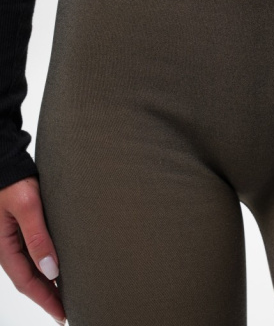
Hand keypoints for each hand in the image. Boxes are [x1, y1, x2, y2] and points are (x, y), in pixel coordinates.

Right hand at [0, 176, 66, 323]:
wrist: (7, 160)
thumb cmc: (13, 181)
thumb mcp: (27, 207)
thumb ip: (37, 237)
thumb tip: (51, 270)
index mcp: (4, 246)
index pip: (26, 282)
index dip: (45, 300)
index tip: (62, 314)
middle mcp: (8, 246)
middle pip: (29, 279)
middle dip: (48, 296)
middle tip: (68, 310)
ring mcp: (14, 238)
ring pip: (32, 267)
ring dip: (48, 282)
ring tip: (68, 294)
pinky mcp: (22, 227)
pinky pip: (33, 252)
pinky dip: (47, 264)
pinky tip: (60, 267)